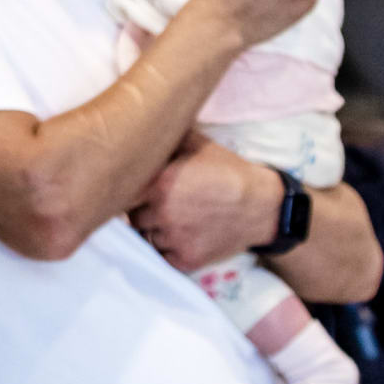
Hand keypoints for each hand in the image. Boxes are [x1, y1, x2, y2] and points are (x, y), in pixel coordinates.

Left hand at [131, 141, 284, 275]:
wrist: (262, 205)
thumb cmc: (227, 170)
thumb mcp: (197, 143)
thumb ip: (165, 137)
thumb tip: (139, 124)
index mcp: (157, 183)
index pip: (121, 192)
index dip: (127, 191)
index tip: (134, 190)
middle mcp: (161, 212)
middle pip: (132, 217)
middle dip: (143, 211)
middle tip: (162, 205)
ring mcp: (173, 238)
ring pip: (147, 239)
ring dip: (156, 232)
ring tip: (177, 220)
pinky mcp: (186, 259)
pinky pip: (163, 258)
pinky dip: (169, 250)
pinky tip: (185, 235)